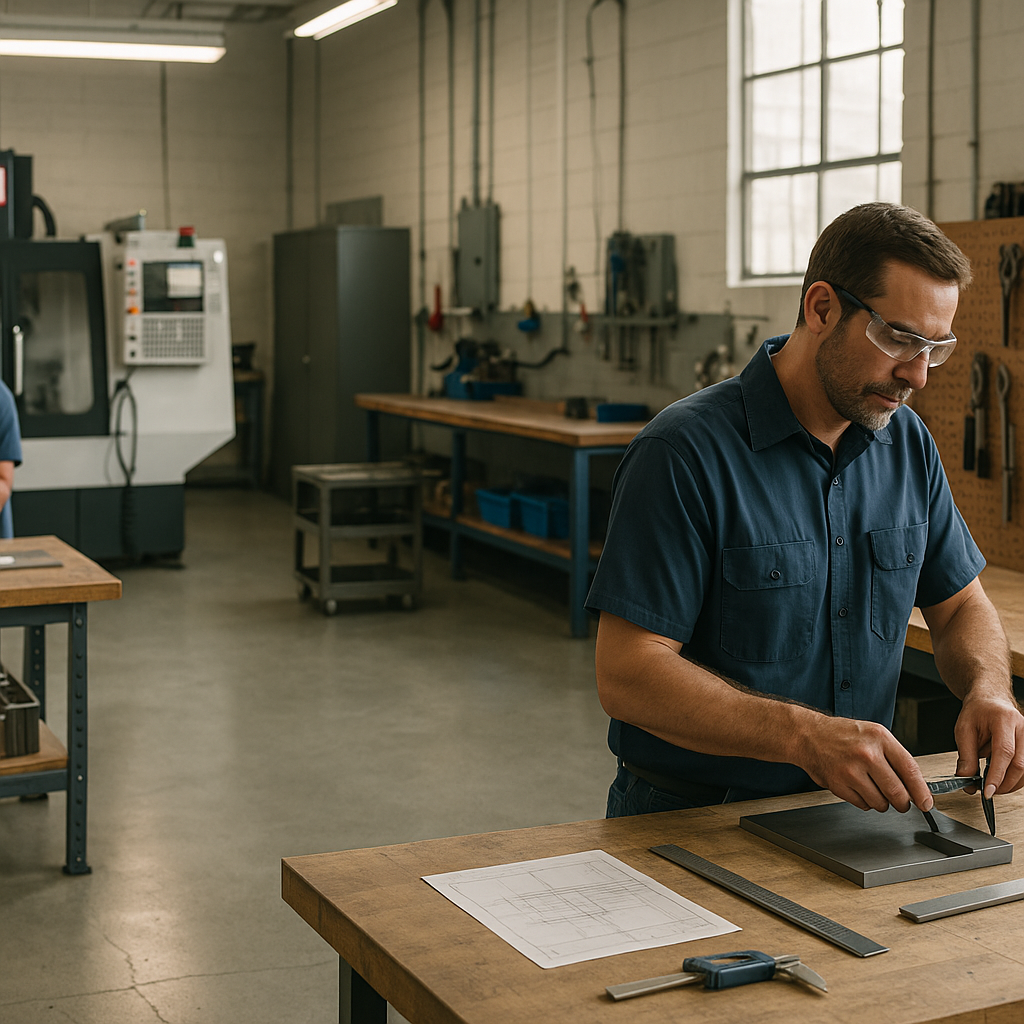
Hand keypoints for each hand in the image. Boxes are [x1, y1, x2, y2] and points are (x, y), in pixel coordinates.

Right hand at [798, 716, 932, 812]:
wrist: (808, 735)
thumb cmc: (843, 735)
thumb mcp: (873, 734)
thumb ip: (895, 757)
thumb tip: (915, 787)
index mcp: (879, 738)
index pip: (910, 770)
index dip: (921, 792)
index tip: (926, 803)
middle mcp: (866, 754)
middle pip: (897, 793)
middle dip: (903, 803)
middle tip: (901, 802)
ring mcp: (850, 770)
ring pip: (880, 803)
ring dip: (882, 802)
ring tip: (873, 787)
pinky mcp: (838, 784)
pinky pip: (862, 805)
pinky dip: (864, 801)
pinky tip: (857, 786)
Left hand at [954, 693, 1023, 796]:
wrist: (990, 700)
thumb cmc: (977, 711)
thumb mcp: (963, 730)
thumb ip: (965, 755)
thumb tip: (967, 779)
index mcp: (1004, 720)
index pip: (1004, 753)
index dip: (997, 775)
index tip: (988, 791)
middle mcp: (1022, 728)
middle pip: (1020, 764)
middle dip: (1003, 783)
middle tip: (987, 791)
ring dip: (1009, 782)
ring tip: (991, 784)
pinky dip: (1014, 777)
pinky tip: (1001, 777)